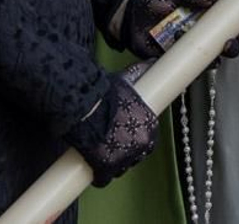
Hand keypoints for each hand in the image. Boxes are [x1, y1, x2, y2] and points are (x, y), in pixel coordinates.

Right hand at [65, 72, 157, 186]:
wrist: (85, 107)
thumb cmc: (104, 93)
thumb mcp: (127, 79)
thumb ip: (142, 73)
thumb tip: (153, 60)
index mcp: (150, 125)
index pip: (148, 138)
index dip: (136, 138)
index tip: (127, 135)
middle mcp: (141, 144)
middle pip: (136, 154)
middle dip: (125, 151)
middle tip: (111, 142)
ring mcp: (125, 159)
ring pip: (121, 167)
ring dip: (113, 162)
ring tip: (101, 150)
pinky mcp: (106, 169)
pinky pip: (104, 179)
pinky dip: (99, 175)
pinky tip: (93, 167)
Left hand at [120, 0, 223, 59]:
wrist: (126, 14)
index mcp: (203, 17)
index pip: (228, 25)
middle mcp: (199, 35)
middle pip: (224, 46)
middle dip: (233, 47)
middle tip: (230, 42)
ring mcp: (186, 49)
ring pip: (209, 60)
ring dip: (214, 57)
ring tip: (207, 45)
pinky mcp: (173, 60)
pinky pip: (187, 69)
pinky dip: (192, 67)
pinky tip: (191, 59)